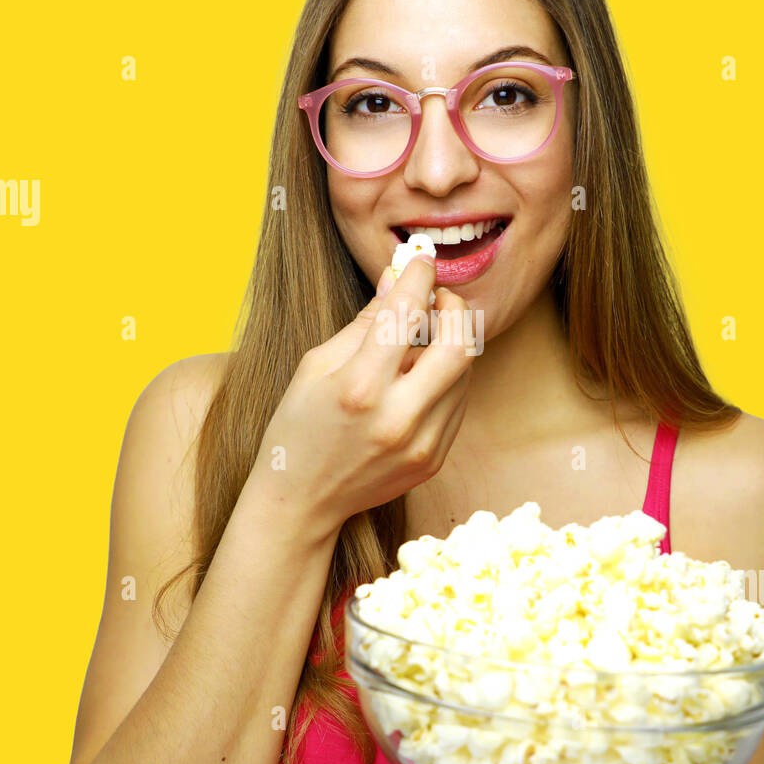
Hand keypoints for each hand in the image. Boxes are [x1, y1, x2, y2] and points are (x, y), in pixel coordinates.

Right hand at [252, 255, 475, 531]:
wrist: (301, 501)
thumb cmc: (299, 426)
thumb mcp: (317, 366)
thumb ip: (366, 322)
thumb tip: (397, 277)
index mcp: (359, 388)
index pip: (406, 314)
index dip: (419, 277)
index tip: (421, 261)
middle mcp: (397, 418)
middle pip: (459, 344)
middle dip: (454, 308)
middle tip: (437, 299)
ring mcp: (421, 444)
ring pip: (465, 373)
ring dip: (451, 343)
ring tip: (420, 340)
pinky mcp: (433, 460)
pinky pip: (458, 403)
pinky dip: (447, 378)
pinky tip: (419, 377)